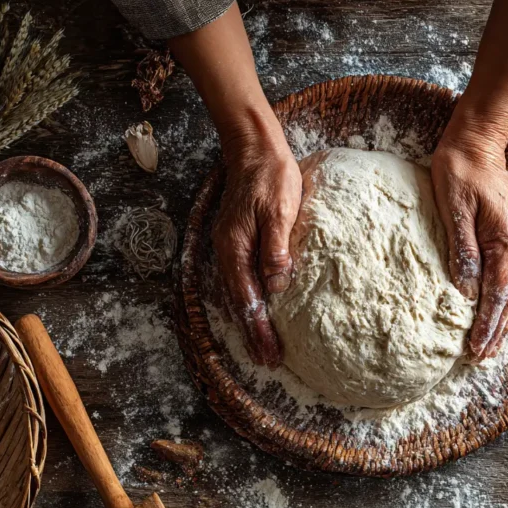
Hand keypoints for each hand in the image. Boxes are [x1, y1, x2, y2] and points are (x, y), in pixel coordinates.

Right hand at [212, 129, 301, 366]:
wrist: (254, 147)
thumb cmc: (271, 175)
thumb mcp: (280, 210)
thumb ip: (276, 248)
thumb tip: (277, 285)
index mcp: (235, 247)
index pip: (247, 298)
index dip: (259, 328)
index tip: (271, 353)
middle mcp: (227, 251)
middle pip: (238, 301)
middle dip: (253, 332)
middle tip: (268, 361)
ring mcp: (229, 245)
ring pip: (237, 292)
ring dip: (251, 319)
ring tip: (263, 345)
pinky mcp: (237, 239)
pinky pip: (240, 278)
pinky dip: (248, 299)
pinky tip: (258, 308)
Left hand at [430, 0, 507, 358]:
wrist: (476, 137)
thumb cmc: (460, 167)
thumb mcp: (454, 206)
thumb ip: (462, 248)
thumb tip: (467, 290)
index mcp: (504, 238)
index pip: (497, 293)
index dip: (487, 324)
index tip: (475, 350)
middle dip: (497, 330)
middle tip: (482, 359)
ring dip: (502, 318)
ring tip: (490, 344)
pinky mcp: (505, 232)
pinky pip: (506, 274)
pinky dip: (501, 298)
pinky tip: (492, 308)